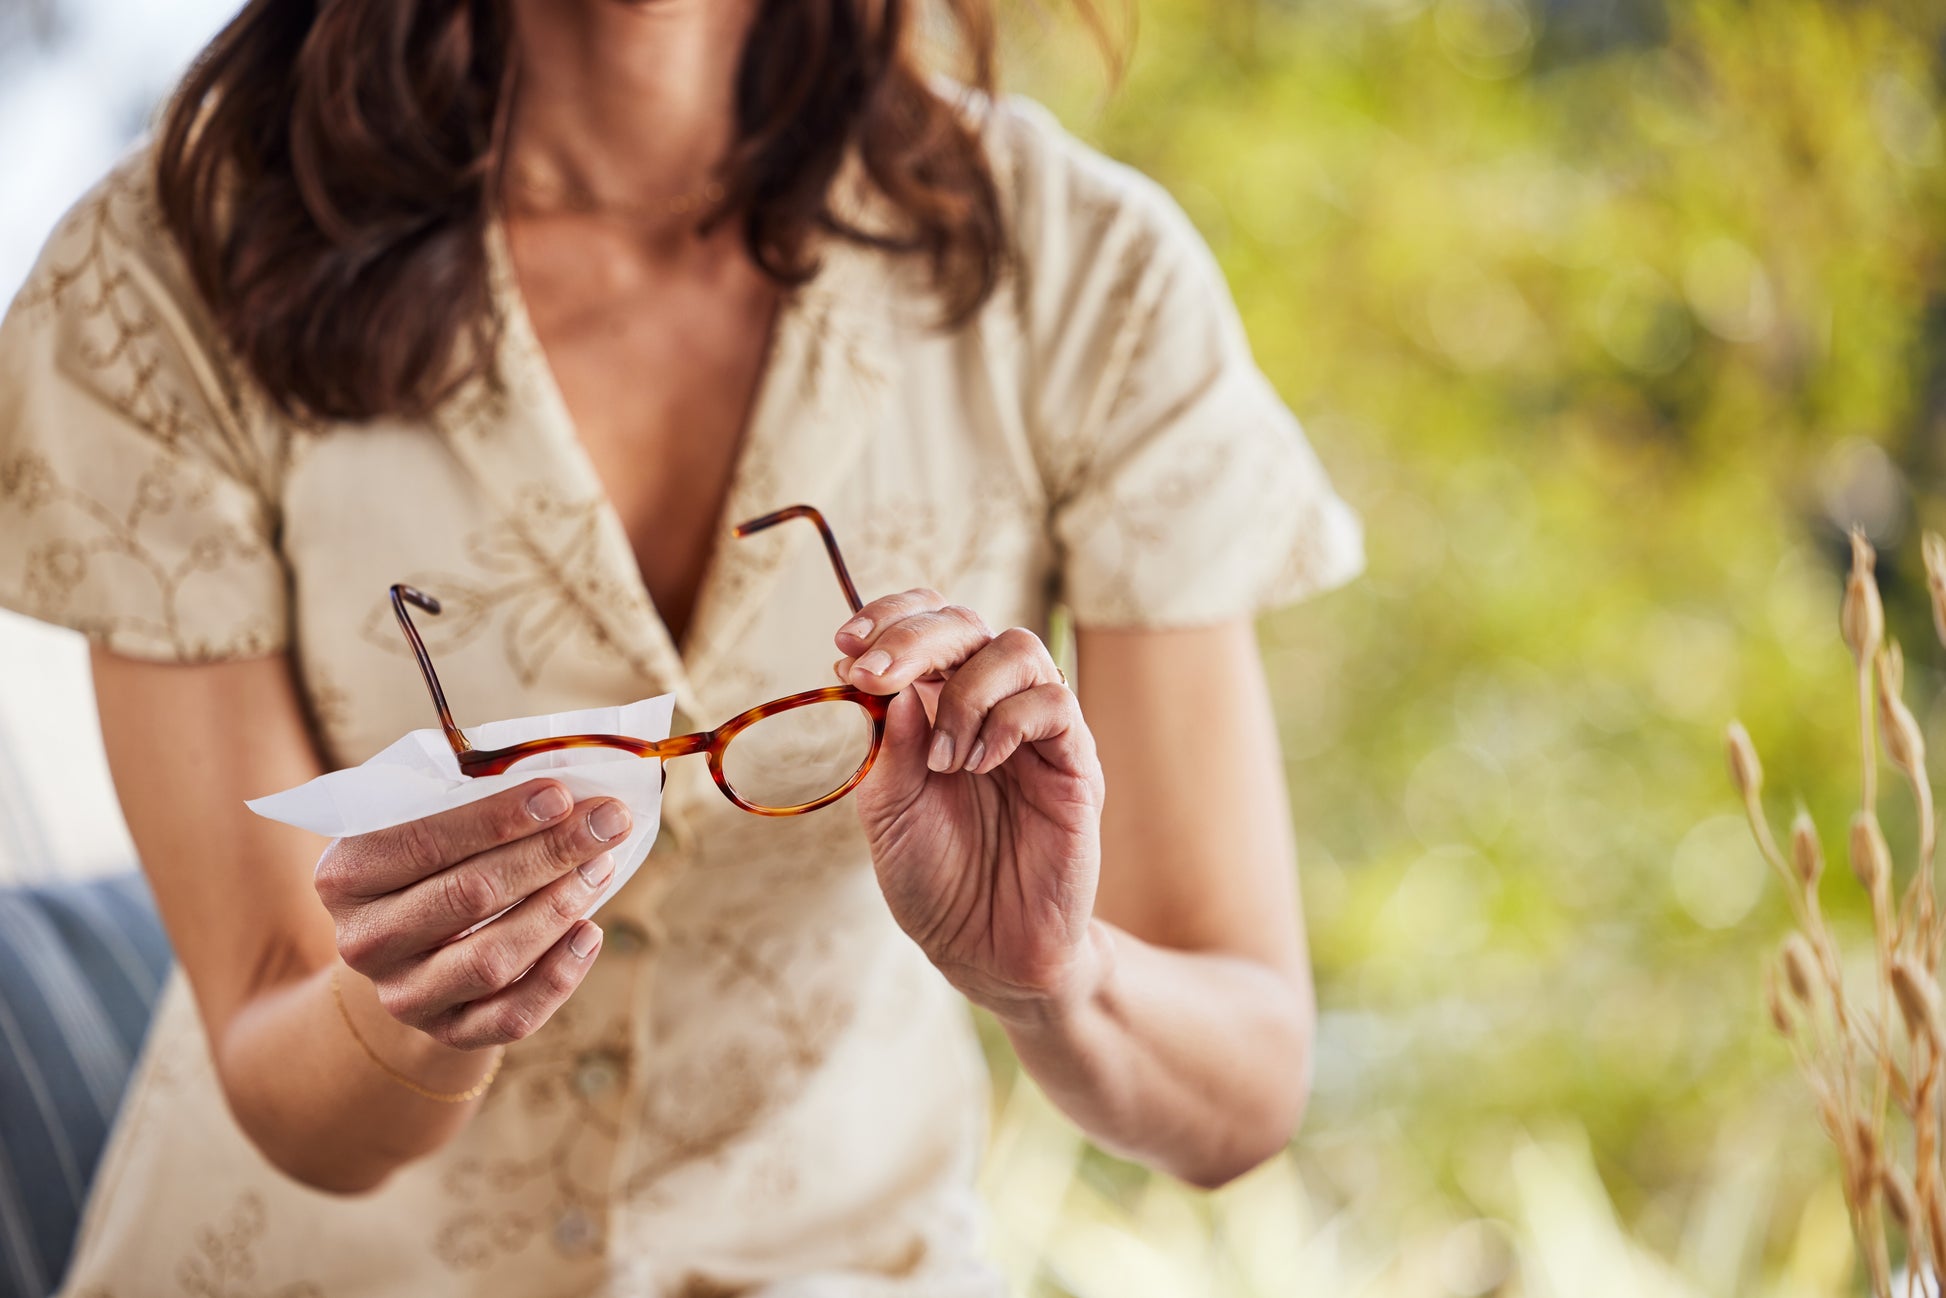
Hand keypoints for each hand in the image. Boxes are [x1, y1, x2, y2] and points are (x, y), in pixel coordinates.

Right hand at [313, 783, 626, 1048]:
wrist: (410, 950)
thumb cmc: (429, 863)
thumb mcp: (422, 822)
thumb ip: (468, 799)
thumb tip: (560, 783)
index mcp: (346, 875)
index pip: (423, 842)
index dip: (497, 818)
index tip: (561, 794)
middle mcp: (365, 941)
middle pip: (468, 897)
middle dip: (548, 853)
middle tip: (608, 822)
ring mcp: (404, 995)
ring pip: (493, 959)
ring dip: (558, 908)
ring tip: (603, 866)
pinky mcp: (448, 1033)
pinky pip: (511, 1016)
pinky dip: (559, 975)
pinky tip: (591, 932)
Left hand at [836, 590, 1107, 1021]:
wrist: (984, 951)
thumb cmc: (934, 879)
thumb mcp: (887, 811)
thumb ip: (887, 746)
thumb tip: (880, 682)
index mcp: (939, 705)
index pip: (926, 624)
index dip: (890, 616)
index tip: (845, 642)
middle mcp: (990, 704)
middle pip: (966, 623)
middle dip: (913, 638)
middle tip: (873, 675)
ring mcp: (1036, 731)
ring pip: (1018, 648)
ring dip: (966, 691)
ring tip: (942, 759)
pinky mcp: (1076, 764)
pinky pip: (1054, 705)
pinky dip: (1008, 722)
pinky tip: (978, 765)